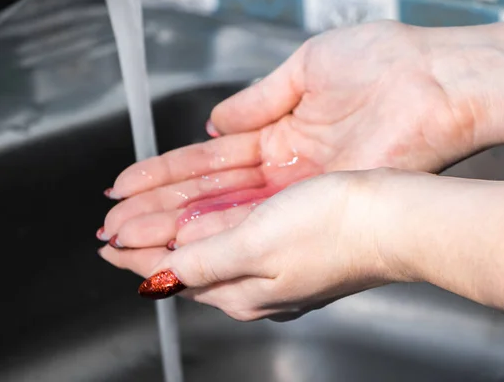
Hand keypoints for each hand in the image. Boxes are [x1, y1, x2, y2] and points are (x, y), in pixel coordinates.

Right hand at [99, 20, 479, 250]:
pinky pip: (262, 217)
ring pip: (229, 211)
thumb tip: (217, 122)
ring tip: (130, 233)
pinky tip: (180, 237)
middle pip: (212, 193)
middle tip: (114, 220)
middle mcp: (288, 169)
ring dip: (178, 223)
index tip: (130, 183)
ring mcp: (304, 189)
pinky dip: (220, 227)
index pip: (211, 161)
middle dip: (160, 206)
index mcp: (282, 132)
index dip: (168, 173)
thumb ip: (257, 101)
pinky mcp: (322, 201)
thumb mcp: (304, 69)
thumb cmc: (384, 62)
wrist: (437, 81)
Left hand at [100, 170, 420, 320]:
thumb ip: (203, 262)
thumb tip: (156, 278)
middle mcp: (257, 285)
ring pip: (209, 247)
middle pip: (186, 262)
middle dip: (148, 243)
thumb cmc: (336, 230)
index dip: (133, 254)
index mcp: (243, 291)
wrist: (396, 220)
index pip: (169, 274)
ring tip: (151, 215)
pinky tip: (209, 214)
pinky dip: (212, 221)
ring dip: (176, 231)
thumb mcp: (257, 245)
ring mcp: (276, 266)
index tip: (107, 240)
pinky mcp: (294, 245)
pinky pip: (236, 234)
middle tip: (118, 227)